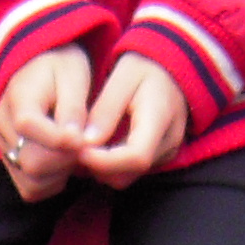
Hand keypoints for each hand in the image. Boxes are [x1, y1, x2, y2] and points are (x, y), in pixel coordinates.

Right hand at [0, 45, 94, 201]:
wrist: (42, 68)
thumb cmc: (62, 69)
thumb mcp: (74, 77)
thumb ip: (74, 109)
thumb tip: (75, 141)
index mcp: (18, 98)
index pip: (27, 126)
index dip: (59, 139)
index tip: (81, 137)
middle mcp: (3, 125)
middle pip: (31, 163)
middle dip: (65, 161)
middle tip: (82, 147)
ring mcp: (4, 146)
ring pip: (31, 182)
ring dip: (61, 175)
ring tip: (73, 154)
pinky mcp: (11, 162)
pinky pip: (30, 189)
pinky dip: (52, 183)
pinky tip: (64, 164)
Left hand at [75, 55, 189, 186]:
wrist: (172, 70)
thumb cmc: (145, 68)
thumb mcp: (122, 78)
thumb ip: (105, 111)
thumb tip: (85, 143)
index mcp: (160, 119)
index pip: (136, 156)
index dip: (104, 161)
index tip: (78, 151)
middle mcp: (168, 143)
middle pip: (128, 173)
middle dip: (97, 167)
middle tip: (73, 148)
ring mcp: (166, 153)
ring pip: (126, 177)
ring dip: (101, 168)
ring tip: (81, 145)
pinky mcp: (159, 158)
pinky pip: (130, 171)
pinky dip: (110, 165)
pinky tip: (96, 146)